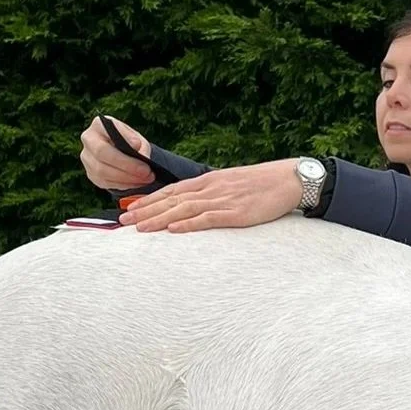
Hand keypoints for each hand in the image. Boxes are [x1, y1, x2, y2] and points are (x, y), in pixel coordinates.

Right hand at [80, 115, 154, 190]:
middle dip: (127, 165)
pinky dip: (124, 184)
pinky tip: (137, 183)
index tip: (139, 147)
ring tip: (146, 179)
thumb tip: (139, 154)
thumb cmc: (128, 141)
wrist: (118, 151)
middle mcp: (88, 140)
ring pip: (102, 171)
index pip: (107, 132)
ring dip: (127, 178)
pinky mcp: (90, 174)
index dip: (122, 139)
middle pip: (102, 154)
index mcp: (99, 125)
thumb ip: (140, 144)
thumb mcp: (136, 137)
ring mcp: (87, 158)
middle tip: (147, 172)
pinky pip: (105, 182)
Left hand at [119, 159, 301, 231]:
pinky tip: (173, 230)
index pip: (171, 190)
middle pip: (171, 200)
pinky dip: (188, 224)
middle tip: (122, 222)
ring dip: (159, 219)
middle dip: (145, 211)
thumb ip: (211, 192)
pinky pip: (207, 219)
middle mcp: (210, 188)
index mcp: (208, 180)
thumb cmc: (261, 184)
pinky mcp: (236, 213)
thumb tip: (193, 204)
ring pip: (183, 209)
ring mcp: (222, 200)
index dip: (148, 200)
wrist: (287, 180)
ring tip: (139, 229)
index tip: (129, 210)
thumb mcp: (231, 184)